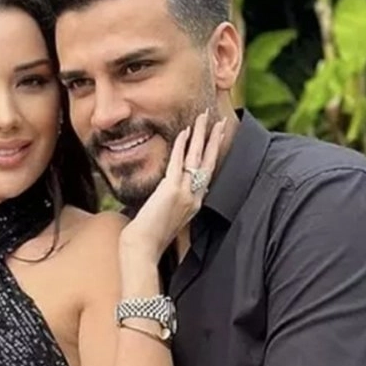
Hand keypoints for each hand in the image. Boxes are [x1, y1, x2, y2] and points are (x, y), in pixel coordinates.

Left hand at [120, 110, 228, 263]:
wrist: (143, 248)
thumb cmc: (151, 236)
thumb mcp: (170, 218)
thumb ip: (176, 203)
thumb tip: (174, 191)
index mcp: (195, 203)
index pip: (208, 172)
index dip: (213, 153)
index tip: (217, 138)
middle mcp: (195, 197)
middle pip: (208, 161)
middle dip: (215, 139)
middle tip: (222, 121)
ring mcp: (185, 193)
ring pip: (196, 158)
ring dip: (201, 135)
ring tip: (204, 117)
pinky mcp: (171, 190)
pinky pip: (178, 162)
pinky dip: (181, 145)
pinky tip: (184, 132)